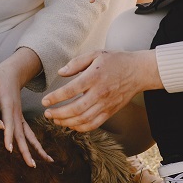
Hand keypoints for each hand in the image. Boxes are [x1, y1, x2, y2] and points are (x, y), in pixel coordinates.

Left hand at [0, 48, 52, 166]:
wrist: (12, 73)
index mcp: (8, 105)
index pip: (8, 122)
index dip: (9, 134)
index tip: (9, 148)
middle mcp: (16, 113)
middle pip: (22, 134)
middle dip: (26, 150)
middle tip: (31, 164)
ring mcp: (20, 116)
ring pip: (28, 136)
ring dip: (36, 149)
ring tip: (44, 162)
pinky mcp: (20, 118)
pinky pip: (28, 134)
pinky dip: (34, 144)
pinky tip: (40, 155)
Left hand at [41, 49, 160, 131]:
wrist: (138, 71)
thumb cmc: (115, 61)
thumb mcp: (95, 54)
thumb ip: (76, 63)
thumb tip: (60, 72)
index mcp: (94, 77)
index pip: (71, 90)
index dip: (55, 98)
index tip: (44, 101)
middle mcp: (100, 93)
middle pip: (76, 109)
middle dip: (58, 114)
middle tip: (47, 113)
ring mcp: (106, 104)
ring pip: (83, 120)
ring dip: (67, 122)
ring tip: (55, 120)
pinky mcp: (110, 112)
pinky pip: (94, 124)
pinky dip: (80, 128)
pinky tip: (71, 125)